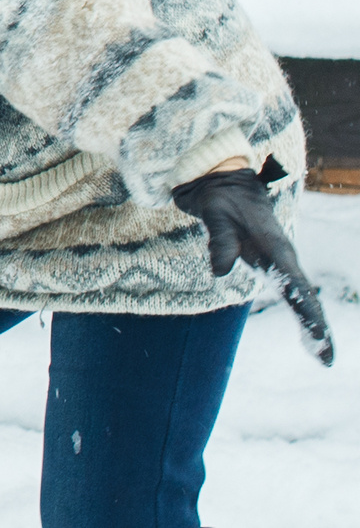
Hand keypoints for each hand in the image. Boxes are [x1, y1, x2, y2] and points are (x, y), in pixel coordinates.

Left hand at [174, 163, 335, 364]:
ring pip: (301, 297)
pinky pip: (291, 293)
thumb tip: (219, 272)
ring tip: (322, 356)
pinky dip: (302, 313)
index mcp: (274, 249)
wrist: (226, 184)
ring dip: (312, 324)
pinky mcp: (272, 264)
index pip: (294, 287)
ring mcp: (280, 262)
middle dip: (316, 327)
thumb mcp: (216, 214)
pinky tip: (307, 335)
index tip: (318, 339)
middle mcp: (283, 258)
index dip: (307, 314)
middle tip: (326, 359)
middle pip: (304, 297)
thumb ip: (220, 240)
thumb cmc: (221, 198)